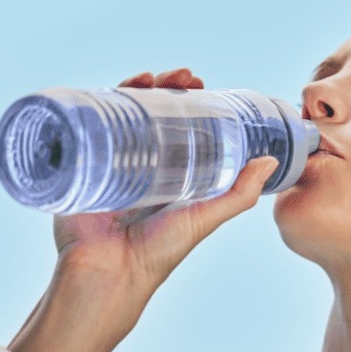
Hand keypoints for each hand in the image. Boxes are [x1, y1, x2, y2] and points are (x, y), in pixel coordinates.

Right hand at [9, 68, 277, 351]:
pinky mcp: (78, 165)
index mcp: (167, 169)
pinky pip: (83, 127)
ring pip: (118, 111)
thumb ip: (239, 195)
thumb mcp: (205, 218)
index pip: (177, 122)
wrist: (109, 274)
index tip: (200, 83)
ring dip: (133, 86)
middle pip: (148, 110)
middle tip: (182, 77)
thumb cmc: (158, 252)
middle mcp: (138, 160)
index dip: (187, 98)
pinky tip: (108, 89)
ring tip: (151, 77)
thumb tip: (271, 161)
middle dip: (163, 86)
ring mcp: (107, 159)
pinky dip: (93, 102)